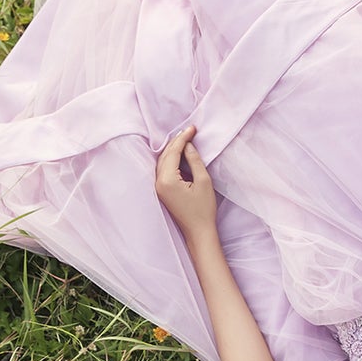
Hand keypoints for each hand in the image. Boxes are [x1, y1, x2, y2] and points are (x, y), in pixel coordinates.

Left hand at [155, 124, 217, 243]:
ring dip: (173, 150)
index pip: (173, 152)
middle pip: (165, 155)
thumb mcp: (203, 181)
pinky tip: (181, 154)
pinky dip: (171, 159)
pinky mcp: (162, 191)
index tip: (192, 128)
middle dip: (177, 142)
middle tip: (190, 131)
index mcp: (167, 180)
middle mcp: (158, 183)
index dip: (183, 138)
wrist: (198, 232)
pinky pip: (164, 170)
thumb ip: (195, 160)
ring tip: (186, 139)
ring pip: (163, 162)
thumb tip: (188, 145)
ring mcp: (158, 188)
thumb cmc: (203, 209)